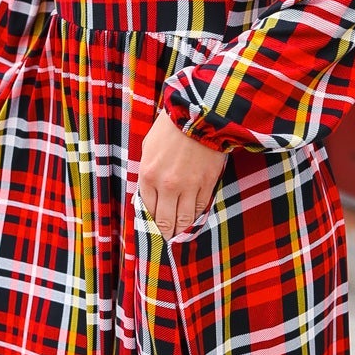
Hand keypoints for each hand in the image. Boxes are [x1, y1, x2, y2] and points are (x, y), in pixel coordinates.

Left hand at [138, 110, 227, 240]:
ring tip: (178, 236)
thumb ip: (148, 173)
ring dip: (180, 230)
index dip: (149, 223)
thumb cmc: (171, 127)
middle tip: (165, 241)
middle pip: (165, 221)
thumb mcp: (149, 147)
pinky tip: (192, 220)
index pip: (147, 209)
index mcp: (148, 175)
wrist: (199, 113)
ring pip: (184, 219)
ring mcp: (189, 186)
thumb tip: (150, 193)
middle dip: (164, 234)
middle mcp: (167, 185)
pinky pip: (200, 208)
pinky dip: (195, 216)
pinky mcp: (207, 184)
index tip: (151, 231)